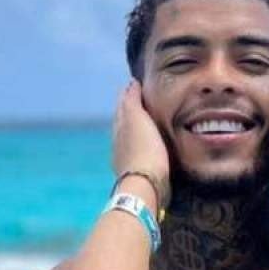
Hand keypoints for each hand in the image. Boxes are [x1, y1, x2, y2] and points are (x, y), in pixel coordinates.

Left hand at [112, 81, 170, 205]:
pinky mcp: (136, 171)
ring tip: (148, 121)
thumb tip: (130, 84)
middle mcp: (119, 140)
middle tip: (143, 100)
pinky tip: (149, 145)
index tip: (136, 84)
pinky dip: (142, 143)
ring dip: (137, 127)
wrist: (145, 185)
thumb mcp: (137, 119)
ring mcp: (126, 157)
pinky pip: (137, 150)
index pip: (123, 105)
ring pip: (129, 136)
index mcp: (120, 126)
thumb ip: (132, 102)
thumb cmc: (144, 149)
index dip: (129, 94)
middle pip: (124, 120)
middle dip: (131, 110)